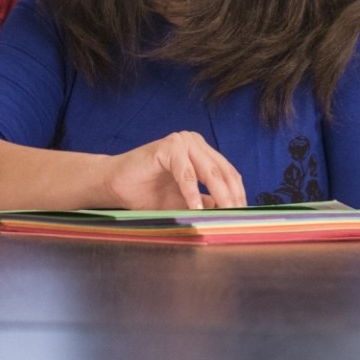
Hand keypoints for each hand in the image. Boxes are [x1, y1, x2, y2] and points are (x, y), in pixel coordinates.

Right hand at [105, 131, 245, 209]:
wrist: (116, 186)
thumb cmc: (147, 194)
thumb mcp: (185, 202)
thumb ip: (207, 204)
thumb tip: (231, 215)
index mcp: (202, 152)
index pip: (229, 173)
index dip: (237, 195)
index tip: (243, 215)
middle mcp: (194, 142)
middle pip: (222, 173)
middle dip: (232, 198)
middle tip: (237, 218)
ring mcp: (182, 141)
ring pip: (208, 173)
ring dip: (218, 196)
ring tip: (223, 215)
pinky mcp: (168, 146)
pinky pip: (186, 173)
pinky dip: (191, 193)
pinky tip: (194, 209)